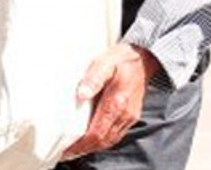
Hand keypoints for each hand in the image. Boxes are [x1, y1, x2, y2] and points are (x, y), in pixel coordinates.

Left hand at [62, 43, 160, 159]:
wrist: (143, 58)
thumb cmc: (120, 59)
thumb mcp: (104, 62)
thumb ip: (93, 78)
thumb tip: (81, 94)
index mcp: (116, 102)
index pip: (97, 132)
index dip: (81, 144)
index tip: (66, 148)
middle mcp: (125, 114)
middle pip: (103, 141)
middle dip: (84, 150)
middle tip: (66, 153)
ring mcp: (129, 117)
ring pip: (110, 140)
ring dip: (93, 147)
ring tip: (75, 150)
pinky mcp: (131, 116)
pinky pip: (116, 135)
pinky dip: (103, 141)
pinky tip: (92, 140)